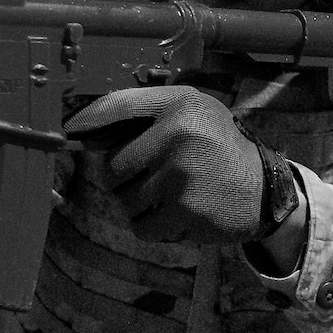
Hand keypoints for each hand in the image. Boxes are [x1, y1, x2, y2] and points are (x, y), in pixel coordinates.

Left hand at [64, 85, 268, 244]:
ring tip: (170, 198)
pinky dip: (152, 228)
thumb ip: (150, 113)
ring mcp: (180, 174)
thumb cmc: (220, 149)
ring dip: (139, 206)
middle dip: (125, 180)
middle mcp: (178, 133)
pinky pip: (141, 226)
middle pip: (113, 165)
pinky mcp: (183, 210)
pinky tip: (176, 217)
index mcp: (180, 104)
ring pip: (124, 199)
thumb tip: (86, 128)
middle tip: (153, 180)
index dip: (86, 120)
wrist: (264, 191)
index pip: (117, 106)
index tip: (68, 131)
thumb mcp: (196, 113)